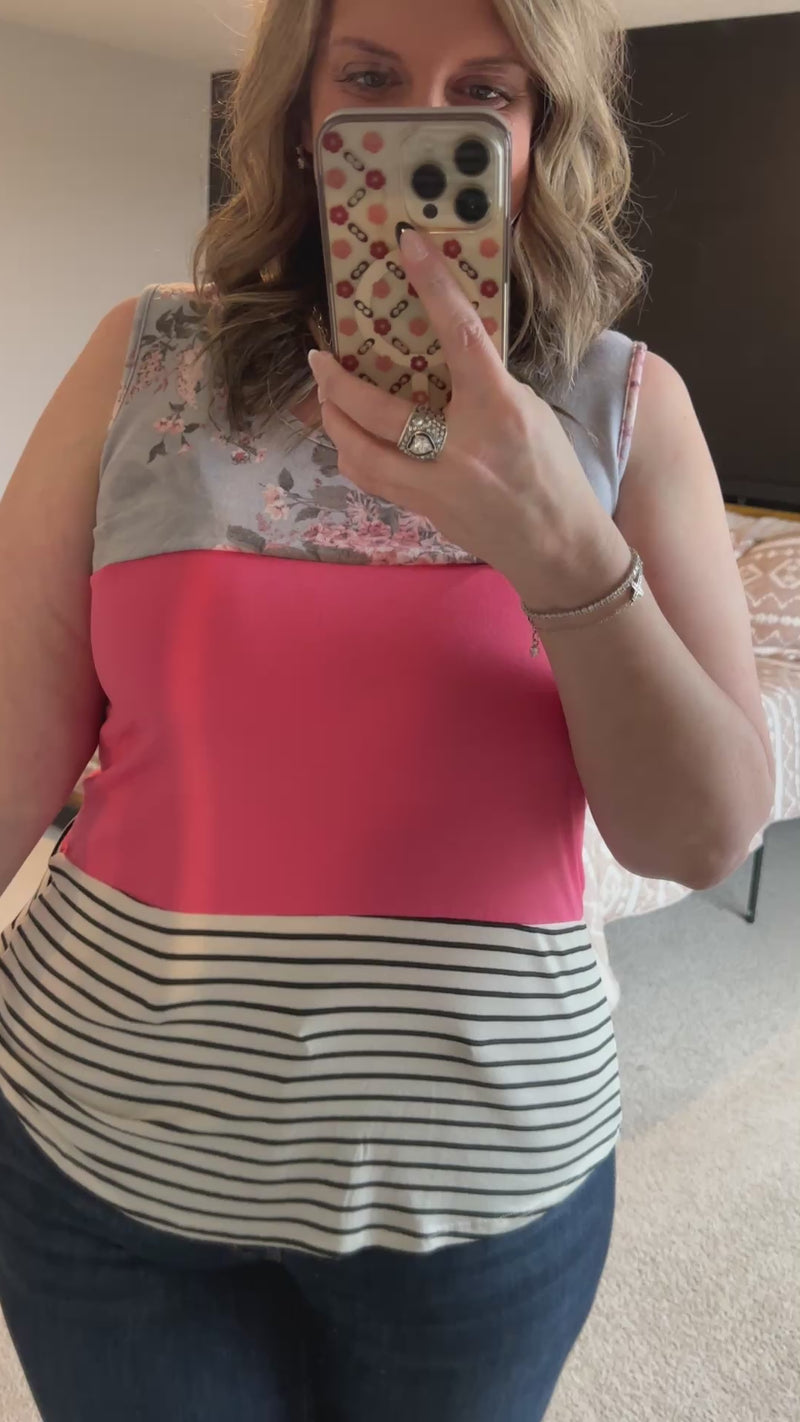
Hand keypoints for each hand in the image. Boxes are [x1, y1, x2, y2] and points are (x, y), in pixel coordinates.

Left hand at [308, 226, 625, 607]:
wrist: (558, 547)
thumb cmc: (551, 474)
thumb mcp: (529, 412)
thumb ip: (485, 384)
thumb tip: (443, 355)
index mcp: (498, 409)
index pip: (460, 335)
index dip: (434, 286)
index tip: (408, 246)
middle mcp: (461, 447)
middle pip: (378, 410)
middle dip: (336, 383)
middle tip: (317, 358)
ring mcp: (437, 484)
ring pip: (361, 452)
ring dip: (333, 421)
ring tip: (324, 398)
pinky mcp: (426, 510)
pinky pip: (372, 479)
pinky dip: (352, 455)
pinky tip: (346, 438)